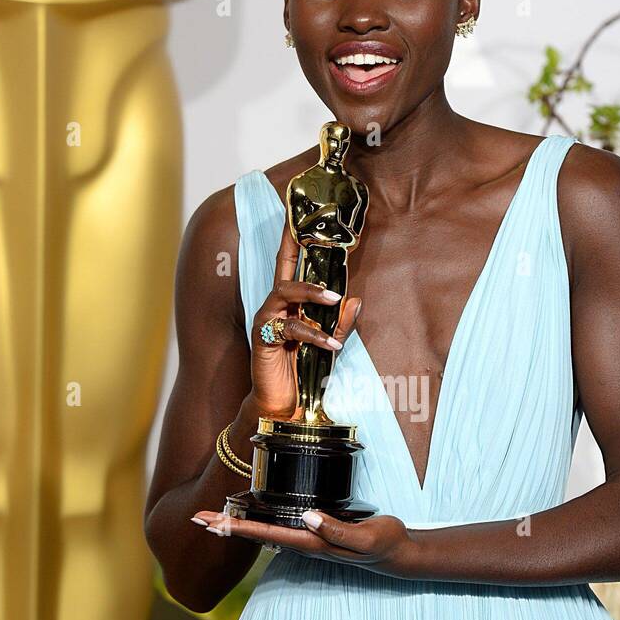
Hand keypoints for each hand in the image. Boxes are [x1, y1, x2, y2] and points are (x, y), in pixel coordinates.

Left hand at [190, 508, 416, 578]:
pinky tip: (250, 513)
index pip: (267, 534)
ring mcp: (308, 539)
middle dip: (226, 526)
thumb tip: (306, 517)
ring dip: (238, 524)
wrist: (399, 554)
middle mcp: (304, 543)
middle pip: (257, 534)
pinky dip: (258, 520)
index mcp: (312, 543)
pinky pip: (279, 526)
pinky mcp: (315, 531)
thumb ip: (337, 529)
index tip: (213, 522)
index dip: (238, 527)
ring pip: (264, 530)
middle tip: (195, 519)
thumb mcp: (366, 537)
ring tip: (212, 516)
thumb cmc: (384, 543)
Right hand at [250, 213, 361, 419]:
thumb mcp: (329, 343)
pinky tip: (331, 345)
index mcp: (289, 303)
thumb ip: (341, 323)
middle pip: (283, 268)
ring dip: (312, 293)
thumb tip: (356, 300)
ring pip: (285, 292)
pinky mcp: (264, 338)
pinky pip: (291, 328)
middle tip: (314, 231)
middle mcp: (275, 306)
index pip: (290, 264)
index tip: (299, 214)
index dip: (293, 239)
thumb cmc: (303, 371)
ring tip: (334, 298)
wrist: (283, 405)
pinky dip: (314, 335)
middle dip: (293, 245)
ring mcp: (267, 320)